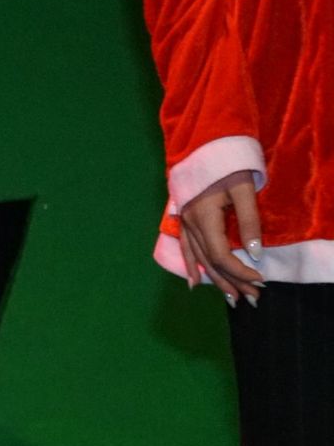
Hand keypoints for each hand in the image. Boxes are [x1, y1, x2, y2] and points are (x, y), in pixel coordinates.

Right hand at [179, 169, 263, 305]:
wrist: (204, 146)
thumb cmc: (227, 166)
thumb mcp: (243, 190)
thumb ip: (249, 222)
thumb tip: (255, 254)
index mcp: (203, 216)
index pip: (220, 254)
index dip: (240, 271)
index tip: (261, 280)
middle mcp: (189, 223)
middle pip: (210, 261)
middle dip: (232, 282)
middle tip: (253, 299)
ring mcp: (183, 222)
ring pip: (199, 258)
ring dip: (216, 279)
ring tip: (233, 298)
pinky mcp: (183, 219)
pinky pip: (186, 248)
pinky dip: (190, 266)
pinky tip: (194, 283)